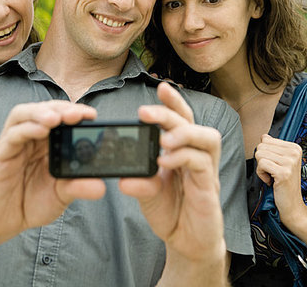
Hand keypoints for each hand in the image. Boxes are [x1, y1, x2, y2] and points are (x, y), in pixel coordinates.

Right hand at [0, 100, 105, 247]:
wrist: (3, 223)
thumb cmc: (31, 203)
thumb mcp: (60, 196)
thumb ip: (77, 187)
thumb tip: (101, 187)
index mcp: (47, 142)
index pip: (60, 117)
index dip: (75, 112)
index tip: (92, 115)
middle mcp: (30, 137)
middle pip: (43, 110)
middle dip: (60, 109)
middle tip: (76, 114)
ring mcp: (13, 143)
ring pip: (23, 114)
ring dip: (40, 112)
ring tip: (56, 118)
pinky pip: (11, 136)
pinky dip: (26, 129)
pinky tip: (40, 131)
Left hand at [120, 82, 224, 264]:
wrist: (188, 245)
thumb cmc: (171, 212)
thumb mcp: (148, 194)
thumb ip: (139, 181)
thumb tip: (122, 176)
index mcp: (183, 150)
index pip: (181, 118)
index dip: (173, 101)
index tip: (160, 86)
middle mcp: (198, 155)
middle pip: (192, 121)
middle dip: (171, 110)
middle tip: (145, 111)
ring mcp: (207, 171)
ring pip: (207, 137)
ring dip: (183, 132)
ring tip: (162, 139)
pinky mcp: (210, 189)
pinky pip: (202, 163)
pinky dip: (183, 157)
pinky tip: (165, 161)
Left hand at [255, 134, 304, 231]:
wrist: (292, 205)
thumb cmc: (283, 183)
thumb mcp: (281, 161)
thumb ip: (273, 147)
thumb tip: (263, 136)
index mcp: (294, 147)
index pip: (266, 139)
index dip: (265, 154)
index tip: (274, 165)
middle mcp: (294, 152)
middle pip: (261, 145)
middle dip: (262, 160)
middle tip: (272, 172)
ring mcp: (290, 162)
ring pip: (259, 154)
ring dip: (261, 168)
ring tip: (272, 176)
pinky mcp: (284, 172)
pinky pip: (261, 164)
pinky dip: (261, 174)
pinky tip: (271, 181)